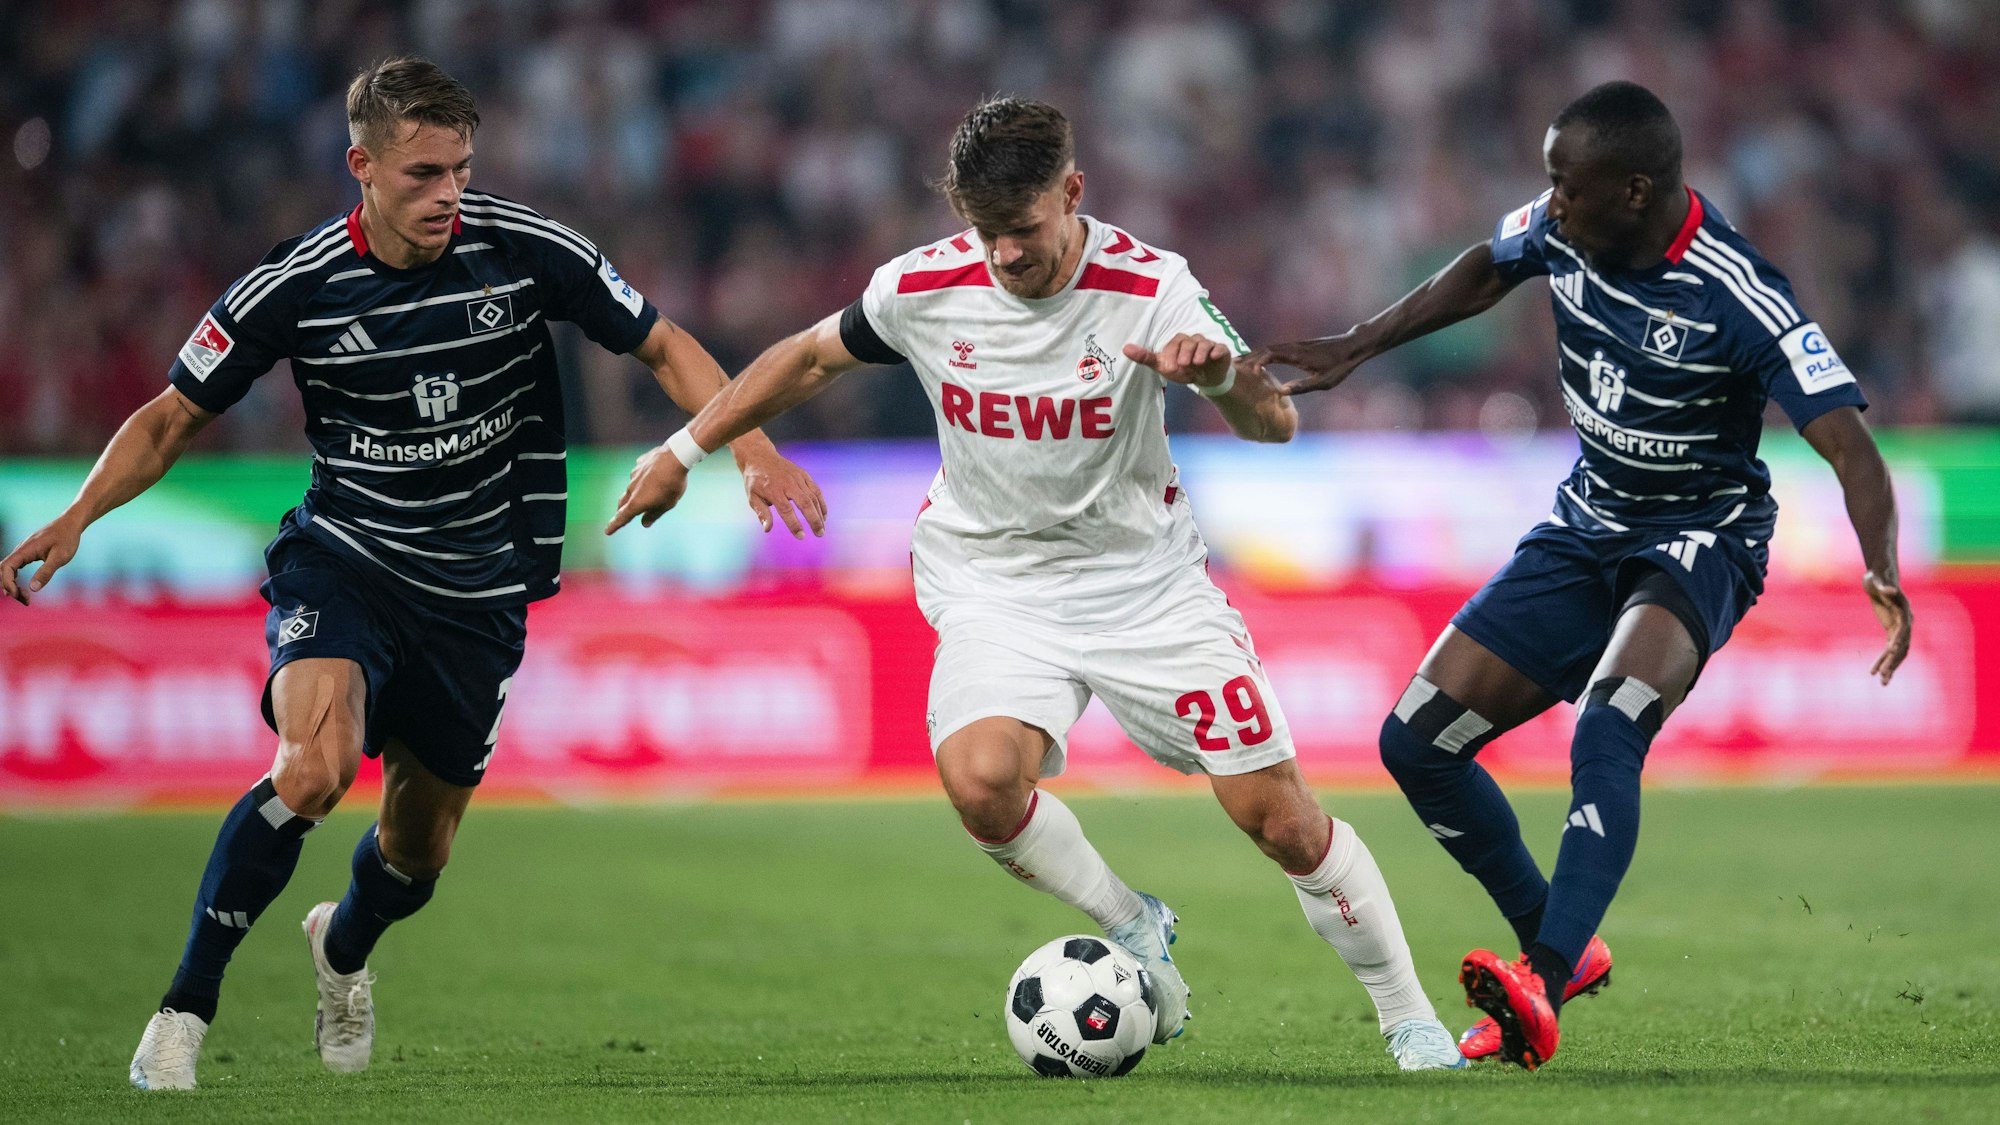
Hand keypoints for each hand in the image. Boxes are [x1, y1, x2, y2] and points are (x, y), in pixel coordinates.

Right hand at [0, 517, 83, 605]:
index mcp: (25, 550)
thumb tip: (33, 588)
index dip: (8, 583)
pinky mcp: (27, 553)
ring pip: (8, 570)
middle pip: (3, 571)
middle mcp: (20, 550)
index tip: (19, 595)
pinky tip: (23, 589)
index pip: (6, 568)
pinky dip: (15, 579)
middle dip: (9, 587)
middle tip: (25, 601)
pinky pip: (14, 567)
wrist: (70, 524)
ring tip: (25, 599)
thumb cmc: (67, 538)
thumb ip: (46, 572)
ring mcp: (22, 551)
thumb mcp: (60, 557)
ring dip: (12, 585)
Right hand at [605, 443, 693, 534]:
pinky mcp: (640, 463)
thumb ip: (654, 515)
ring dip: (635, 493)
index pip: (622, 517)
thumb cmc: (672, 484)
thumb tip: (645, 523)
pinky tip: (652, 476)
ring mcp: (634, 474)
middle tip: (621, 514)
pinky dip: (643, 477)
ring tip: (644, 495)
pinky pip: (639, 473)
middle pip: (623, 502)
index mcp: (637, 502)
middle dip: (622, 510)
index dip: (614, 525)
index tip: (607, 531)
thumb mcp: (667, 505)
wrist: (675, 457)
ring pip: (631, 486)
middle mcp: (631, 488)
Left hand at [735, 448, 826, 538]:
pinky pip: (816, 490)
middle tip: (819, 534)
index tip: (801, 536)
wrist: (760, 457)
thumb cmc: (755, 480)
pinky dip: (821, 503)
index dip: (794, 524)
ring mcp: (798, 478)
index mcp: (774, 490)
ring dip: (820, 514)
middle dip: (814, 520)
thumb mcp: (752, 497)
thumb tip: (767, 530)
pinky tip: (823, 515)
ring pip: (813, 497)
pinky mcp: (804, 475)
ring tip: (822, 528)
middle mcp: (788, 483)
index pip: (787, 510)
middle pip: (805, 503)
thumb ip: (762, 513)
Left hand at [1123, 333, 1231, 389]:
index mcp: (1179, 342)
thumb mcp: (1163, 366)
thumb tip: (1125, 348)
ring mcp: (1208, 345)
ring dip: (1200, 352)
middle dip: (1185, 353)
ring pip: (1204, 344)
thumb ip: (1145, 357)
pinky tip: (1213, 357)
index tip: (1169, 368)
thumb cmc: (1182, 369)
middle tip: (1183, 366)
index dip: (1172, 354)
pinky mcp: (1221, 351)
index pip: (1175, 343)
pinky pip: (1220, 348)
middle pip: (1189, 342)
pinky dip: (1217, 351)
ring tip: (1196, 364)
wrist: (1206, 379)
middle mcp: (1193, 340)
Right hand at [1242, 334, 1365, 395]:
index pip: (1270, 354)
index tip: (1245, 371)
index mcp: (1297, 355)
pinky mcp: (1296, 347)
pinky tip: (1256, 362)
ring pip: (1268, 348)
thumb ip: (1302, 386)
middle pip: (1264, 349)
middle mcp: (1293, 347)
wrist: (1352, 346)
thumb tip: (1281, 392)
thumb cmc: (1340, 365)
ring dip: (1252, 355)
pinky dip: (1262, 354)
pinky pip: (1275, 349)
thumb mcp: (1324, 382)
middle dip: (1247, 357)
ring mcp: (1294, 345)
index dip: (1255, 361)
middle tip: (1230, 367)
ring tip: (1237, 365)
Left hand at [1863, 571, 1911, 684]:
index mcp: (1904, 613)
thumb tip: (1889, 589)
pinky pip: (1889, 649)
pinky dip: (1883, 660)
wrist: (1879, 575)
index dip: (1898, 642)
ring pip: (1897, 652)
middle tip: (1883, 677)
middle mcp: (1905, 623)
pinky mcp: (1891, 631)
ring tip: (1882, 682)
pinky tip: (1875, 672)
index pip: (1903, 631)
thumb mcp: (1877, 580)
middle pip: (1901, 646)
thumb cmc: (1878, 577)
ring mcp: (1899, 628)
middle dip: (1892, 662)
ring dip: (1890, 667)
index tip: (1891, 653)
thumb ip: (1884, 587)